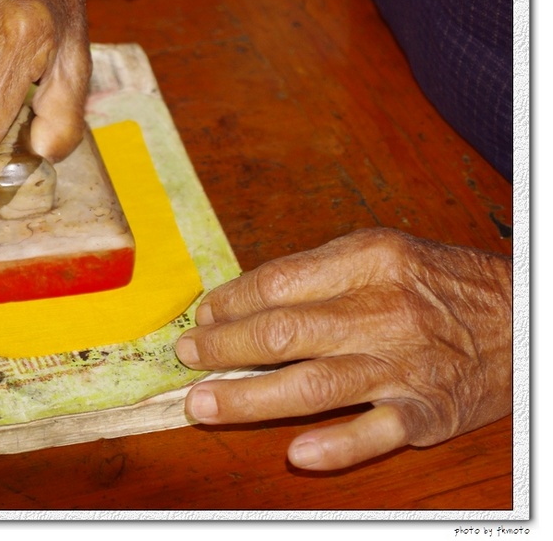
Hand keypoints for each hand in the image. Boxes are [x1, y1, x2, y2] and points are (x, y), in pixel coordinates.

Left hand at [174, 227, 512, 470]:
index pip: (276, 284)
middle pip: (282, 333)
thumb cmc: (441, 285)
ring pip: (312, 386)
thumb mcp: (384, 254)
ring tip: (203, 404)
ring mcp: (405, 364)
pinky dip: (335, 447)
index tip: (202, 317)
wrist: (525, 318)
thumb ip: (318, 274)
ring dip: (248, 399)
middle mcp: (384, 310)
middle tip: (188, 358)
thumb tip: (242, 300)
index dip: (228, 304)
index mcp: (370, 260)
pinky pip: (374, 433)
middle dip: (222, 348)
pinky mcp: (427, 411)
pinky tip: (297, 453)